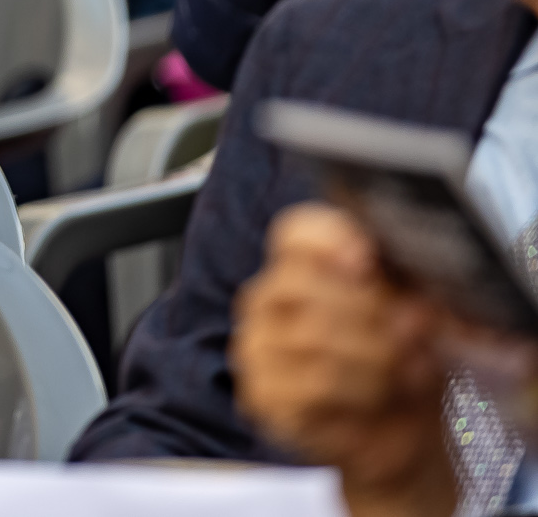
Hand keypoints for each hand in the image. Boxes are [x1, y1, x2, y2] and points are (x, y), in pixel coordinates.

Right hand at [232, 205, 453, 516]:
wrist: (404, 438)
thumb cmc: (405, 367)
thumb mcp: (414, 314)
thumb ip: (403, 286)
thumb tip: (397, 279)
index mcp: (304, 268)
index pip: (294, 233)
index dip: (327, 238)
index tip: (368, 261)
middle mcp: (267, 301)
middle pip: (294, 279)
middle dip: (365, 308)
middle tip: (413, 330)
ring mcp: (257, 349)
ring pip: (307, 334)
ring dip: (374, 356)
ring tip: (409, 370)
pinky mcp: (262, 397)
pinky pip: (309, 385)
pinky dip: (360, 392)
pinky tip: (382, 397)